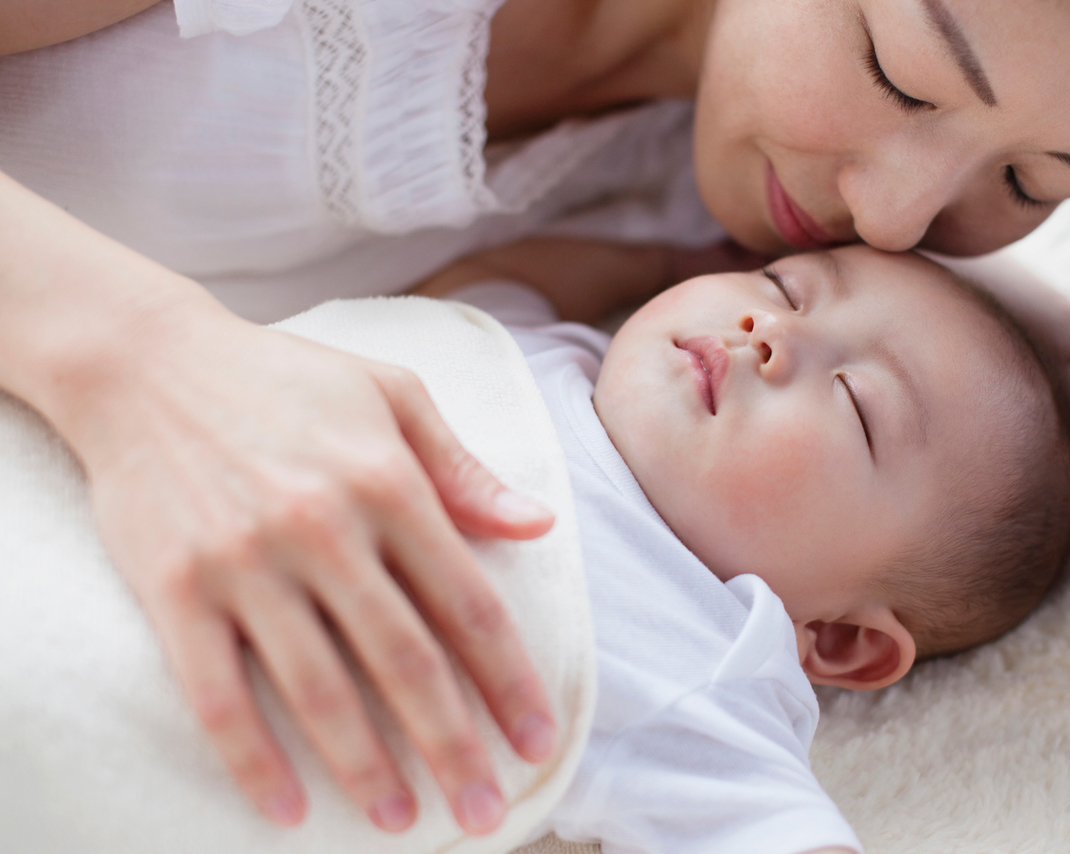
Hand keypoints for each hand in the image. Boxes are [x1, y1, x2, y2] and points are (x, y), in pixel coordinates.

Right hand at [70, 309, 557, 833]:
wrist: (147, 363)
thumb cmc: (286, 379)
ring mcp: (245, 562)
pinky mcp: (175, 589)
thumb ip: (464, 469)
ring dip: (366, 767)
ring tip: (402, 822)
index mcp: (388, 481)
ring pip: (319, 690)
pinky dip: (250, 761)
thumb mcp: (392, 394)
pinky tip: (285, 810)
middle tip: (486, 812)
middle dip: (453, 745)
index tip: (538, 739)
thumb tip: (539, 526)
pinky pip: (217, 694)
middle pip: (405, 660)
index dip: (509, 680)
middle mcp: (323, 527)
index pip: (468, 603)